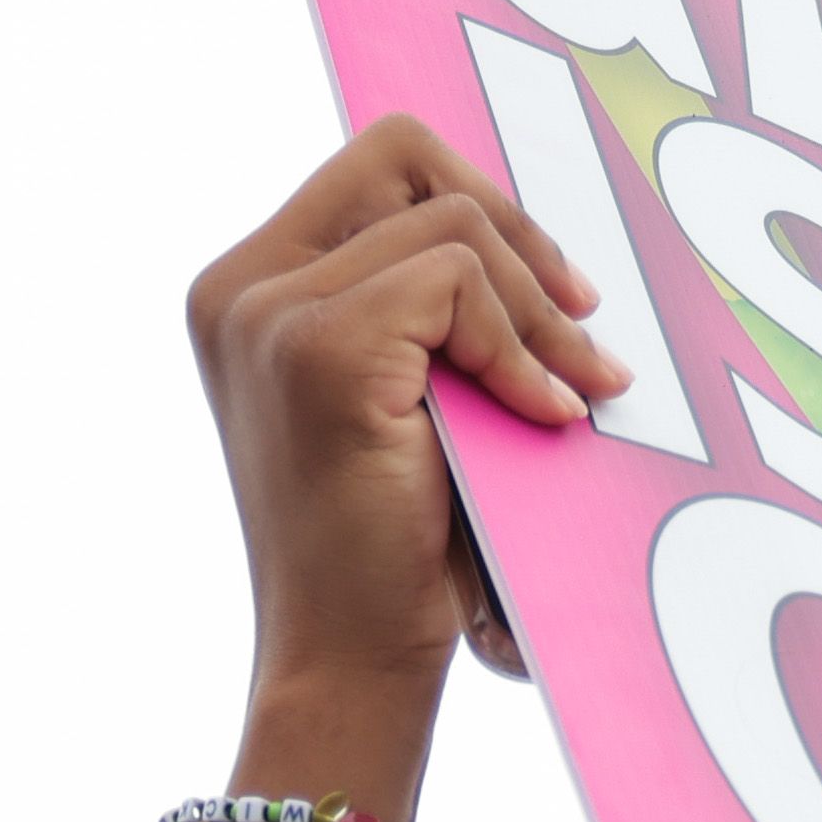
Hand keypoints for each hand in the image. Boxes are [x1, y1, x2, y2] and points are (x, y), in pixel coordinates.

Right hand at [190, 120, 630, 731]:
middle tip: (581, 320)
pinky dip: (520, 347)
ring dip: (537, 312)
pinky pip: (457, 282)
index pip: (374, 164)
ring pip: (450, 225)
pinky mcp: (320, 350)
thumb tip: (527, 229)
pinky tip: (548, 416)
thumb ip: (423, 307)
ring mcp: (269, 314)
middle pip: (406, 158)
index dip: (474, 201)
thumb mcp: (400, 395)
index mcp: (246, 290)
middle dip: (514, 231)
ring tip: (578, 390)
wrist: (350, 664)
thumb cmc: (387, 546)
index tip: (547, 290)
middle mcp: (240, 289)